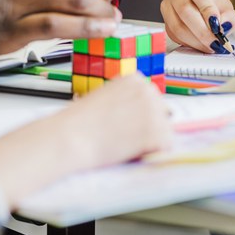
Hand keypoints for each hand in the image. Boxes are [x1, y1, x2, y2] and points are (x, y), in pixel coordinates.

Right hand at [0, 74, 171, 204]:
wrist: (69, 137)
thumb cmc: (78, 122)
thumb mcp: (104, 99)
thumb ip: (125, 102)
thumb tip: (139, 116)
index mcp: (134, 80)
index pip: (151, 99)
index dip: (139, 116)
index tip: (123, 124)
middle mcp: (148, 91)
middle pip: (162, 113)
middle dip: (148, 128)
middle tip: (124, 138)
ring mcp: (155, 111)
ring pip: (165, 131)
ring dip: (150, 142)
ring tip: (124, 145)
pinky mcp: (157, 132)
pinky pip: (166, 146)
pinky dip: (153, 154)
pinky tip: (133, 152)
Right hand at [160, 0, 234, 52]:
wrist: (203, 6)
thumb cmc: (213, 4)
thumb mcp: (227, 7)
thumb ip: (231, 17)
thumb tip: (223, 26)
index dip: (207, 9)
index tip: (217, 25)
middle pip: (184, 9)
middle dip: (202, 30)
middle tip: (216, 41)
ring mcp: (167, 6)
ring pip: (178, 26)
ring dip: (196, 40)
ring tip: (212, 45)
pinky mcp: (165, 22)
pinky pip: (175, 36)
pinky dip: (191, 44)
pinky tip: (203, 45)